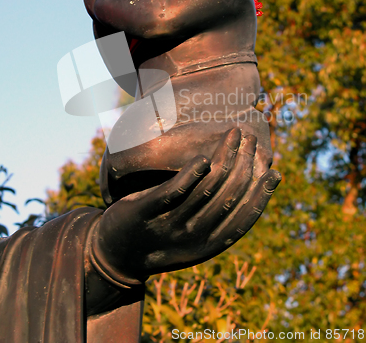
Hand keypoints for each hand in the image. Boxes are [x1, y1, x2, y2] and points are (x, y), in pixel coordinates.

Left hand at [93, 128, 280, 280]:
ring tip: (234, 134)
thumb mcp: (192, 240)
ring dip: (225, 157)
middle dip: (245, 163)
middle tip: (251, 138)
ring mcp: (168, 225)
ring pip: (206, 189)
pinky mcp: (144, 212)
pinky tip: (205, 156)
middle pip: (229, 196)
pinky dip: (192, 173)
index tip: (274, 172)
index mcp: (209, 245)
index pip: (244, 218)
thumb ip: (215, 222)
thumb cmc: (161, 239)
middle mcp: (192, 238)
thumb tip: (243, 192)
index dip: (262, 195)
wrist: (115, 256)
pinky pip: (173, 191)